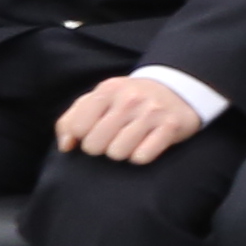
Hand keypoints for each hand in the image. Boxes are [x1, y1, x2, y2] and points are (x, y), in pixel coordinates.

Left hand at [54, 75, 205, 164]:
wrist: (179, 88)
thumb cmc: (129, 99)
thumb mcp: (99, 99)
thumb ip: (72, 120)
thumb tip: (66, 146)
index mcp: (108, 89)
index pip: (78, 128)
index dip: (83, 136)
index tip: (94, 131)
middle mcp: (130, 98)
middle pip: (95, 145)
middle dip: (101, 147)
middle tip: (113, 138)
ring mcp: (152, 112)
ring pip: (118, 153)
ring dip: (122, 152)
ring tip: (130, 141)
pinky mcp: (171, 126)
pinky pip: (142, 157)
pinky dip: (141, 155)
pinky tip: (146, 144)